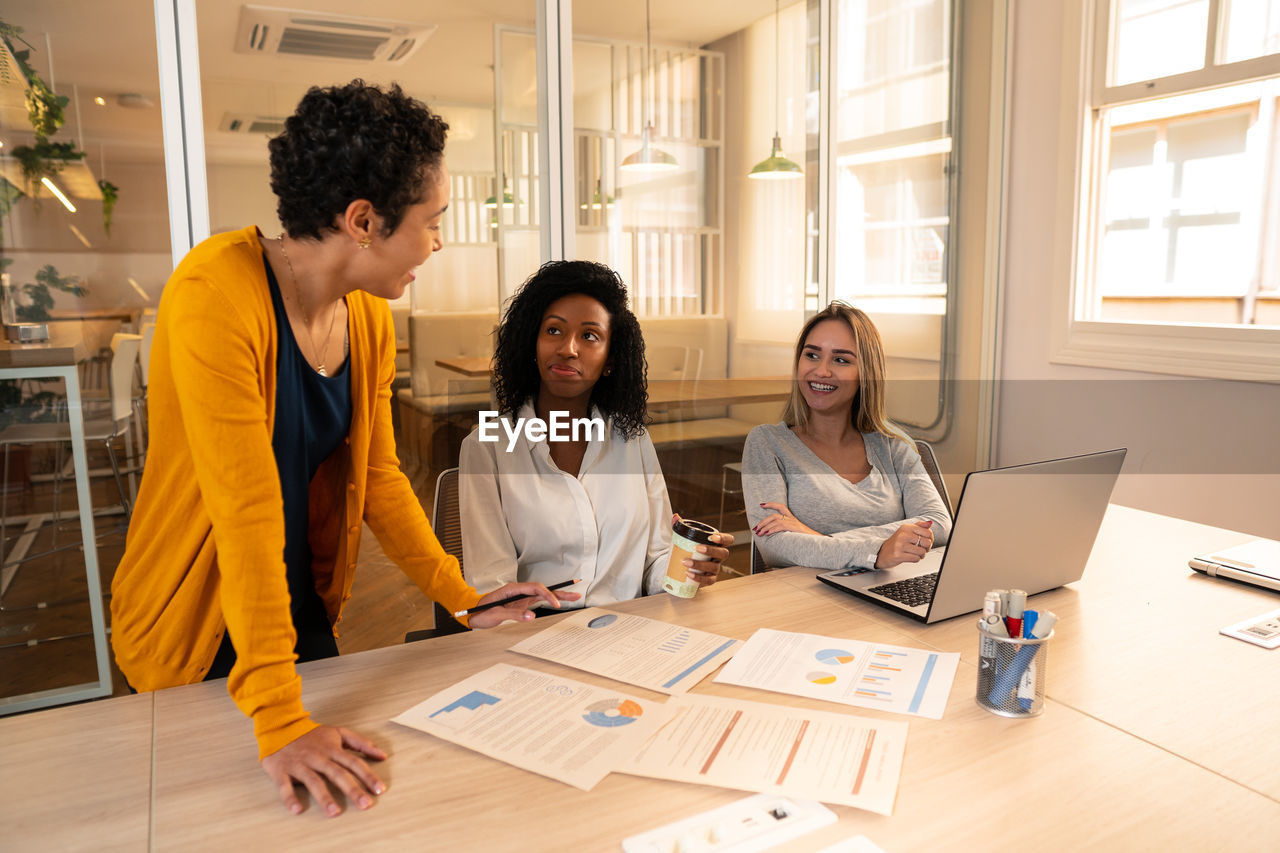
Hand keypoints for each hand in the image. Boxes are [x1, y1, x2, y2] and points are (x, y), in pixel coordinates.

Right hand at [261, 725, 386, 816]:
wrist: (279, 727)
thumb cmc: (311, 735)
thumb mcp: (338, 733)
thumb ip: (361, 743)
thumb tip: (382, 755)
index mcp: (332, 749)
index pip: (354, 763)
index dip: (368, 776)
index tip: (380, 790)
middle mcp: (318, 757)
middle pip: (338, 774)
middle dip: (352, 790)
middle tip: (365, 804)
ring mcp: (299, 764)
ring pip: (313, 781)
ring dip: (324, 797)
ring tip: (335, 812)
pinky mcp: (281, 771)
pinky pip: (285, 786)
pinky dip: (290, 798)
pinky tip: (297, 809)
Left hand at [466, 582, 581, 627]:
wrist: (472, 615)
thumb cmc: (481, 613)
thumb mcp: (496, 615)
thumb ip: (514, 615)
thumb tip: (531, 616)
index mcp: (512, 589)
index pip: (535, 588)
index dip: (547, 595)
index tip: (556, 604)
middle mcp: (518, 591)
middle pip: (542, 589)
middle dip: (559, 592)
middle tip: (575, 594)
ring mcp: (520, 597)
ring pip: (542, 594)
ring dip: (557, 596)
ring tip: (573, 597)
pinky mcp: (520, 603)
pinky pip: (537, 601)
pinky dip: (549, 601)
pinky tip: (558, 602)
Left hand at [673, 514, 734, 587]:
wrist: (683, 565)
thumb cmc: (688, 548)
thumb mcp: (685, 537)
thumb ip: (680, 526)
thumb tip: (675, 517)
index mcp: (717, 544)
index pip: (728, 540)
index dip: (724, 538)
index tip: (713, 537)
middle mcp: (719, 557)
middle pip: (723, 554)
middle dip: (711, 550)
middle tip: (697, 548)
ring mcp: (715, 569)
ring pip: (714, 567)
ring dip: (700, 565)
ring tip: (686, 562)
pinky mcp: (709, 579)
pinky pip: (708, 580)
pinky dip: (698, 578)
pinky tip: (688, 574)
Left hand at [754, 502, 819, 537]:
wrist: (818, 541)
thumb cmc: (806, 539)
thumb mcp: (795, 533)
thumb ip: (786, 531)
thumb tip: (773, 534)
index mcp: (792, 518)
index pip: (781, 507)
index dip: (771, 504)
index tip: (762, 504)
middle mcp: (792, 519)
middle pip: (774, 515)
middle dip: (763, 521)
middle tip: (756, 528)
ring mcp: (794, 523)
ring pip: (775, 520)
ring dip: (765, 526)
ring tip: (759, 533)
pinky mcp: (794, 528)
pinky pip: (780, 526)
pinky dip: (772, 529)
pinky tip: (767, 534)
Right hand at [874, 519, 934, 568]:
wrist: (881, 552)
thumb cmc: (896, 543)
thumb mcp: (906, 531)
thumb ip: (919, 526)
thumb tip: (930, 523)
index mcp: (906, 527)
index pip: (928, 532)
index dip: (930, 539)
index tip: (925, 542)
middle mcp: (903, 535)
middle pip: (927, 543)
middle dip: (926, 548)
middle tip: (921, 549)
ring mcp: (900, 545)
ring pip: (922, 552)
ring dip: (921, 555)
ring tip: (915, 553)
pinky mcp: (898, 555)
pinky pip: (916, 558)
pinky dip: (916, 559)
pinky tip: (910, 557)